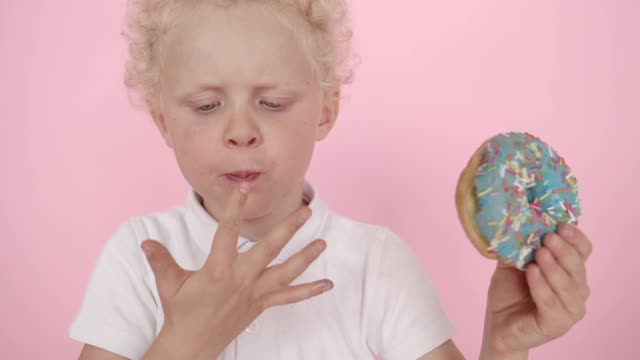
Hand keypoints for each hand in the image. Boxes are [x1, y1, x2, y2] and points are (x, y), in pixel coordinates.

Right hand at [140, 185, 332, 359]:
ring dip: (306, 257)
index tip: (243, 189)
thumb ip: (160, 260)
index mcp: (217, 270)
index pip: (227, 233)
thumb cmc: (180, 312)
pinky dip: (309, 291)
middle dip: (289, 229)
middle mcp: (240, 280)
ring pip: (285, 273)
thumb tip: (145, 241)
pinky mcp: (261, 304)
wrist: (192, 345)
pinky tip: (327, 284)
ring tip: (323, 243)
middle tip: (306, 212)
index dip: (234, 210)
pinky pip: (289, 297)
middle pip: (269, 250)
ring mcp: (254, 293)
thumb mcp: (168, 284)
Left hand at [480, 223, 591, 358]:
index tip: (561, 226)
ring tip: (539, 253)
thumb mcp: (513, 263)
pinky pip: (552, 303)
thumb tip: (518, 221)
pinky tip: (532, 272)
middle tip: (548, 238)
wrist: (497, 324)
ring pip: (569, 286)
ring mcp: (570, 310)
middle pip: (578, 267)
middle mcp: (577, 290)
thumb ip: (519, 246)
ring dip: (554, 268)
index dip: (575, 238)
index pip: (583, 251)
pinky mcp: (557, 325)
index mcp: (570, 272)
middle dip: (564, 250)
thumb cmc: (509, 292)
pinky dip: (542, 286)